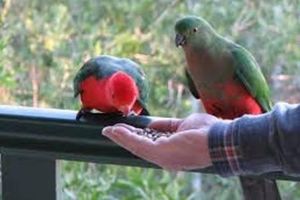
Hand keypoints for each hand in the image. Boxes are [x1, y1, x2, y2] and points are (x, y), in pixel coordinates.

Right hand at [102, 113, 220, 170]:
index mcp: (170, 152)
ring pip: (136, 146)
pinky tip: (117, 131)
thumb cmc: (205, 132)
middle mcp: (164, 158)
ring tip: (109, 130)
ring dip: (121, 137)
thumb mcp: (181, 125)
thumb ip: (165, 125)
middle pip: (139, 147)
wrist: (218, 138)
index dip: (134, 138)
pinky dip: (126, 137)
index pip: (148, 145)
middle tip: (110, 131)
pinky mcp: (160, 153)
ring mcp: (162, 157)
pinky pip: (138, 144)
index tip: (124, 130)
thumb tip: (151, 125)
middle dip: (124, 138)